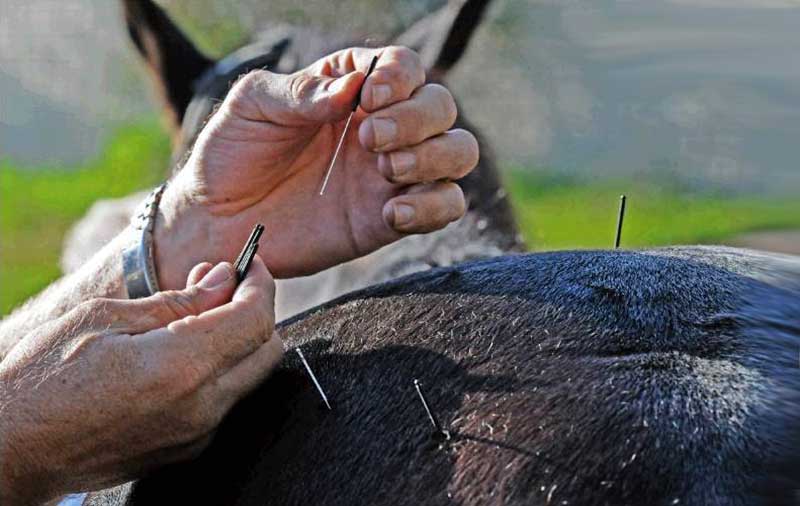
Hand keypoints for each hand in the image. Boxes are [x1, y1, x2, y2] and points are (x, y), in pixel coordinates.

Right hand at [0, 258, 281, 504]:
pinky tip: (180, 354)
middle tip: (219, 287)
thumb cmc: (42, 378)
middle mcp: (200, 406)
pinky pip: (223, 402)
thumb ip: (177, 301)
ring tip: (190, 318)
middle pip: (267, 350)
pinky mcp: (185, 449)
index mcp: (181, 367)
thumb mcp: (103, 318)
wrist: (11, 447)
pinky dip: (218, 371)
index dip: (260, 284)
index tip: (251, 265)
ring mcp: (195, 434)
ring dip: (236, 341)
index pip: (256, 319)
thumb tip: (224, 278)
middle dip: (255, 311)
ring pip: (248, 377)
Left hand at [155, 46, 478, 288]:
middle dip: (417, 118)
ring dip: (435, 156)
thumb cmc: (230, 154)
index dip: (399, 77)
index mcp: (350, 91)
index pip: (404, 67)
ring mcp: (390, 175)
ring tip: (387, 169)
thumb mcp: (253, 106)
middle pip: (441, 106)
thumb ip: (302, 92)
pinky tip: (393, 212)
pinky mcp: (389, 220)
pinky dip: (434, 206)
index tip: (368, 99)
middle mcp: (381, 128)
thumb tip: (354, 87)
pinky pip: (446, 206)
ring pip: (457, 152)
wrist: (216, 222)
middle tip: (371, 140)